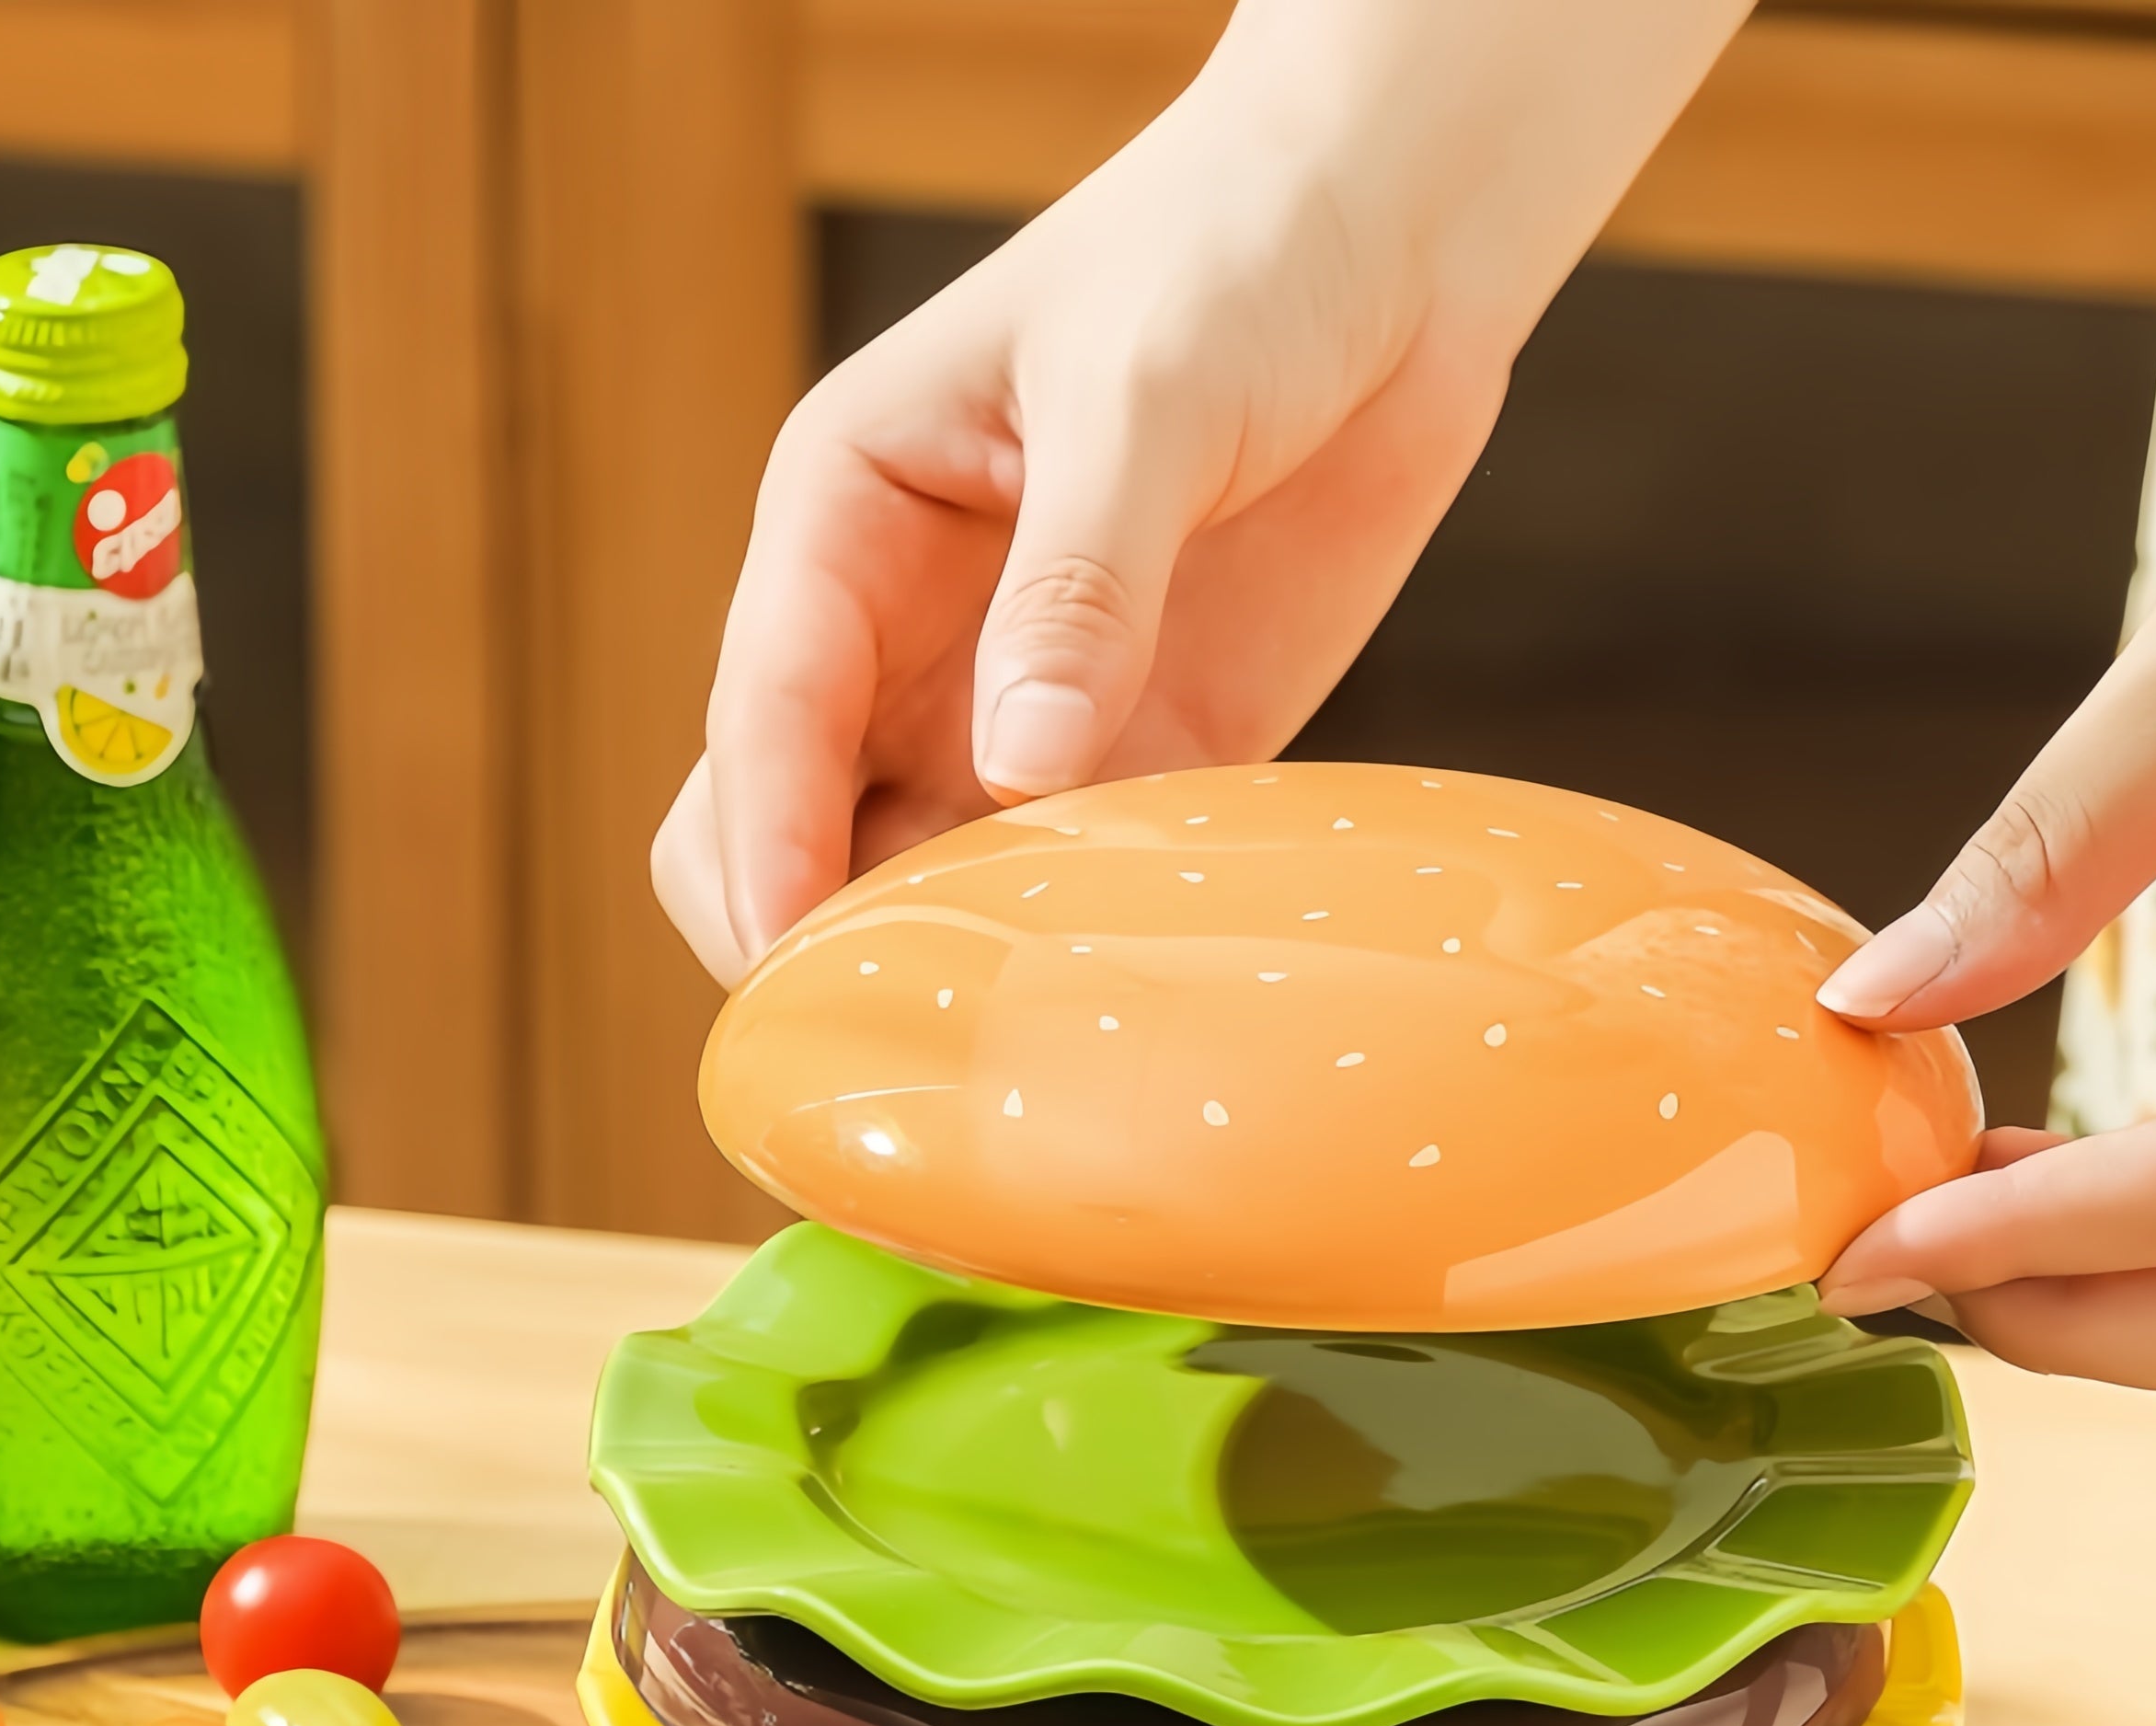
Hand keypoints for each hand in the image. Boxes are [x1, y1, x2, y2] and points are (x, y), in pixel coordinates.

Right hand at [654, 0, 1749, 980]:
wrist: (1394, 252)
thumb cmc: (1232, 260)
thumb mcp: (1145, 397)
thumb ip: (1082, 578)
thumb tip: (1021, 767)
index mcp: (847, 516)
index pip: (761, 708)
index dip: (766, 846)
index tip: (793, 964)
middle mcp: (906, 631)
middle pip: (792, 823)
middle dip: (814, 929)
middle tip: (900, 1029)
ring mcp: (1017, 704)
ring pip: (924, 878)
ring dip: (958, 959)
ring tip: (1020, 1043)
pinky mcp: (1139, 752)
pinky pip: (1074, 882)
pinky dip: (1083, 945)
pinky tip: (1127, 999)